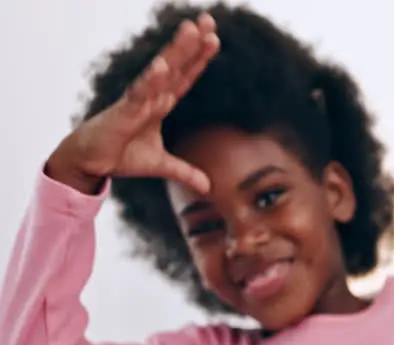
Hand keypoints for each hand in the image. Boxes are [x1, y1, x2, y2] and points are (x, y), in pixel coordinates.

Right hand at [46, 13, 218, 195]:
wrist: (90, 162)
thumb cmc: (121, 155)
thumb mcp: (161, 164)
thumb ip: (185, 171)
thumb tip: (209, 186)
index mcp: (161, 103)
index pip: (186, 76)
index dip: (200, 58)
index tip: (215, 39)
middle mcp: (152, 96)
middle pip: (178, 65)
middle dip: (193, 43)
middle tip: (209, 20)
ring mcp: (138, 101)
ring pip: (162, 72)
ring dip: (177, 51)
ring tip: (192, 29)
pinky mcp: (124, 112)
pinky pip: (140, 93)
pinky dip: (152, 80)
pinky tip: (162, 65)